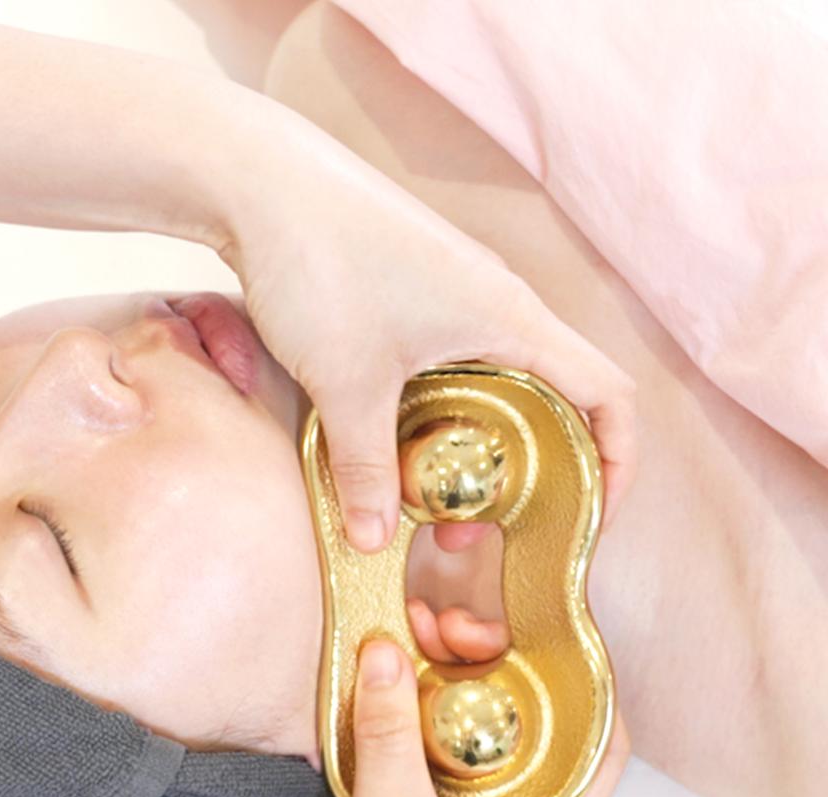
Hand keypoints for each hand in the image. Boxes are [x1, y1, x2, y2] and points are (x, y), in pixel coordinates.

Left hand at [217, 139, 636, 552]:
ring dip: (476, 441)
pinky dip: (441, 408)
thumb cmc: (319, 265)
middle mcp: (496, 301)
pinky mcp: (412, 286)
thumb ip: (365, 468)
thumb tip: (371, 539)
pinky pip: (452, 360)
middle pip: (551, 397)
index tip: (589, 513)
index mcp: (511, 319)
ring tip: (427, 491)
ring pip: (495, 381)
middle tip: (475, 521)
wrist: (257, 179)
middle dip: (527, 471)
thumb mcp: (348, 384)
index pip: (608, 394)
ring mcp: (454, 290)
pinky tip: (392, 438)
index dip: (615, 461)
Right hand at [253, 637, 631, 796]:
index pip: (595, 751)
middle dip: (487, 669)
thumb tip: (386, 652)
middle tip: (452, 628)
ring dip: (434, 684)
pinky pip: (409, 751)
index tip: (554, 631)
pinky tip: (375, 678)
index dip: (587, 687)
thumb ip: (390, 734)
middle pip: (515, 728)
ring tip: (407, 635)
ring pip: (457, 734)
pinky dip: (395, 713)